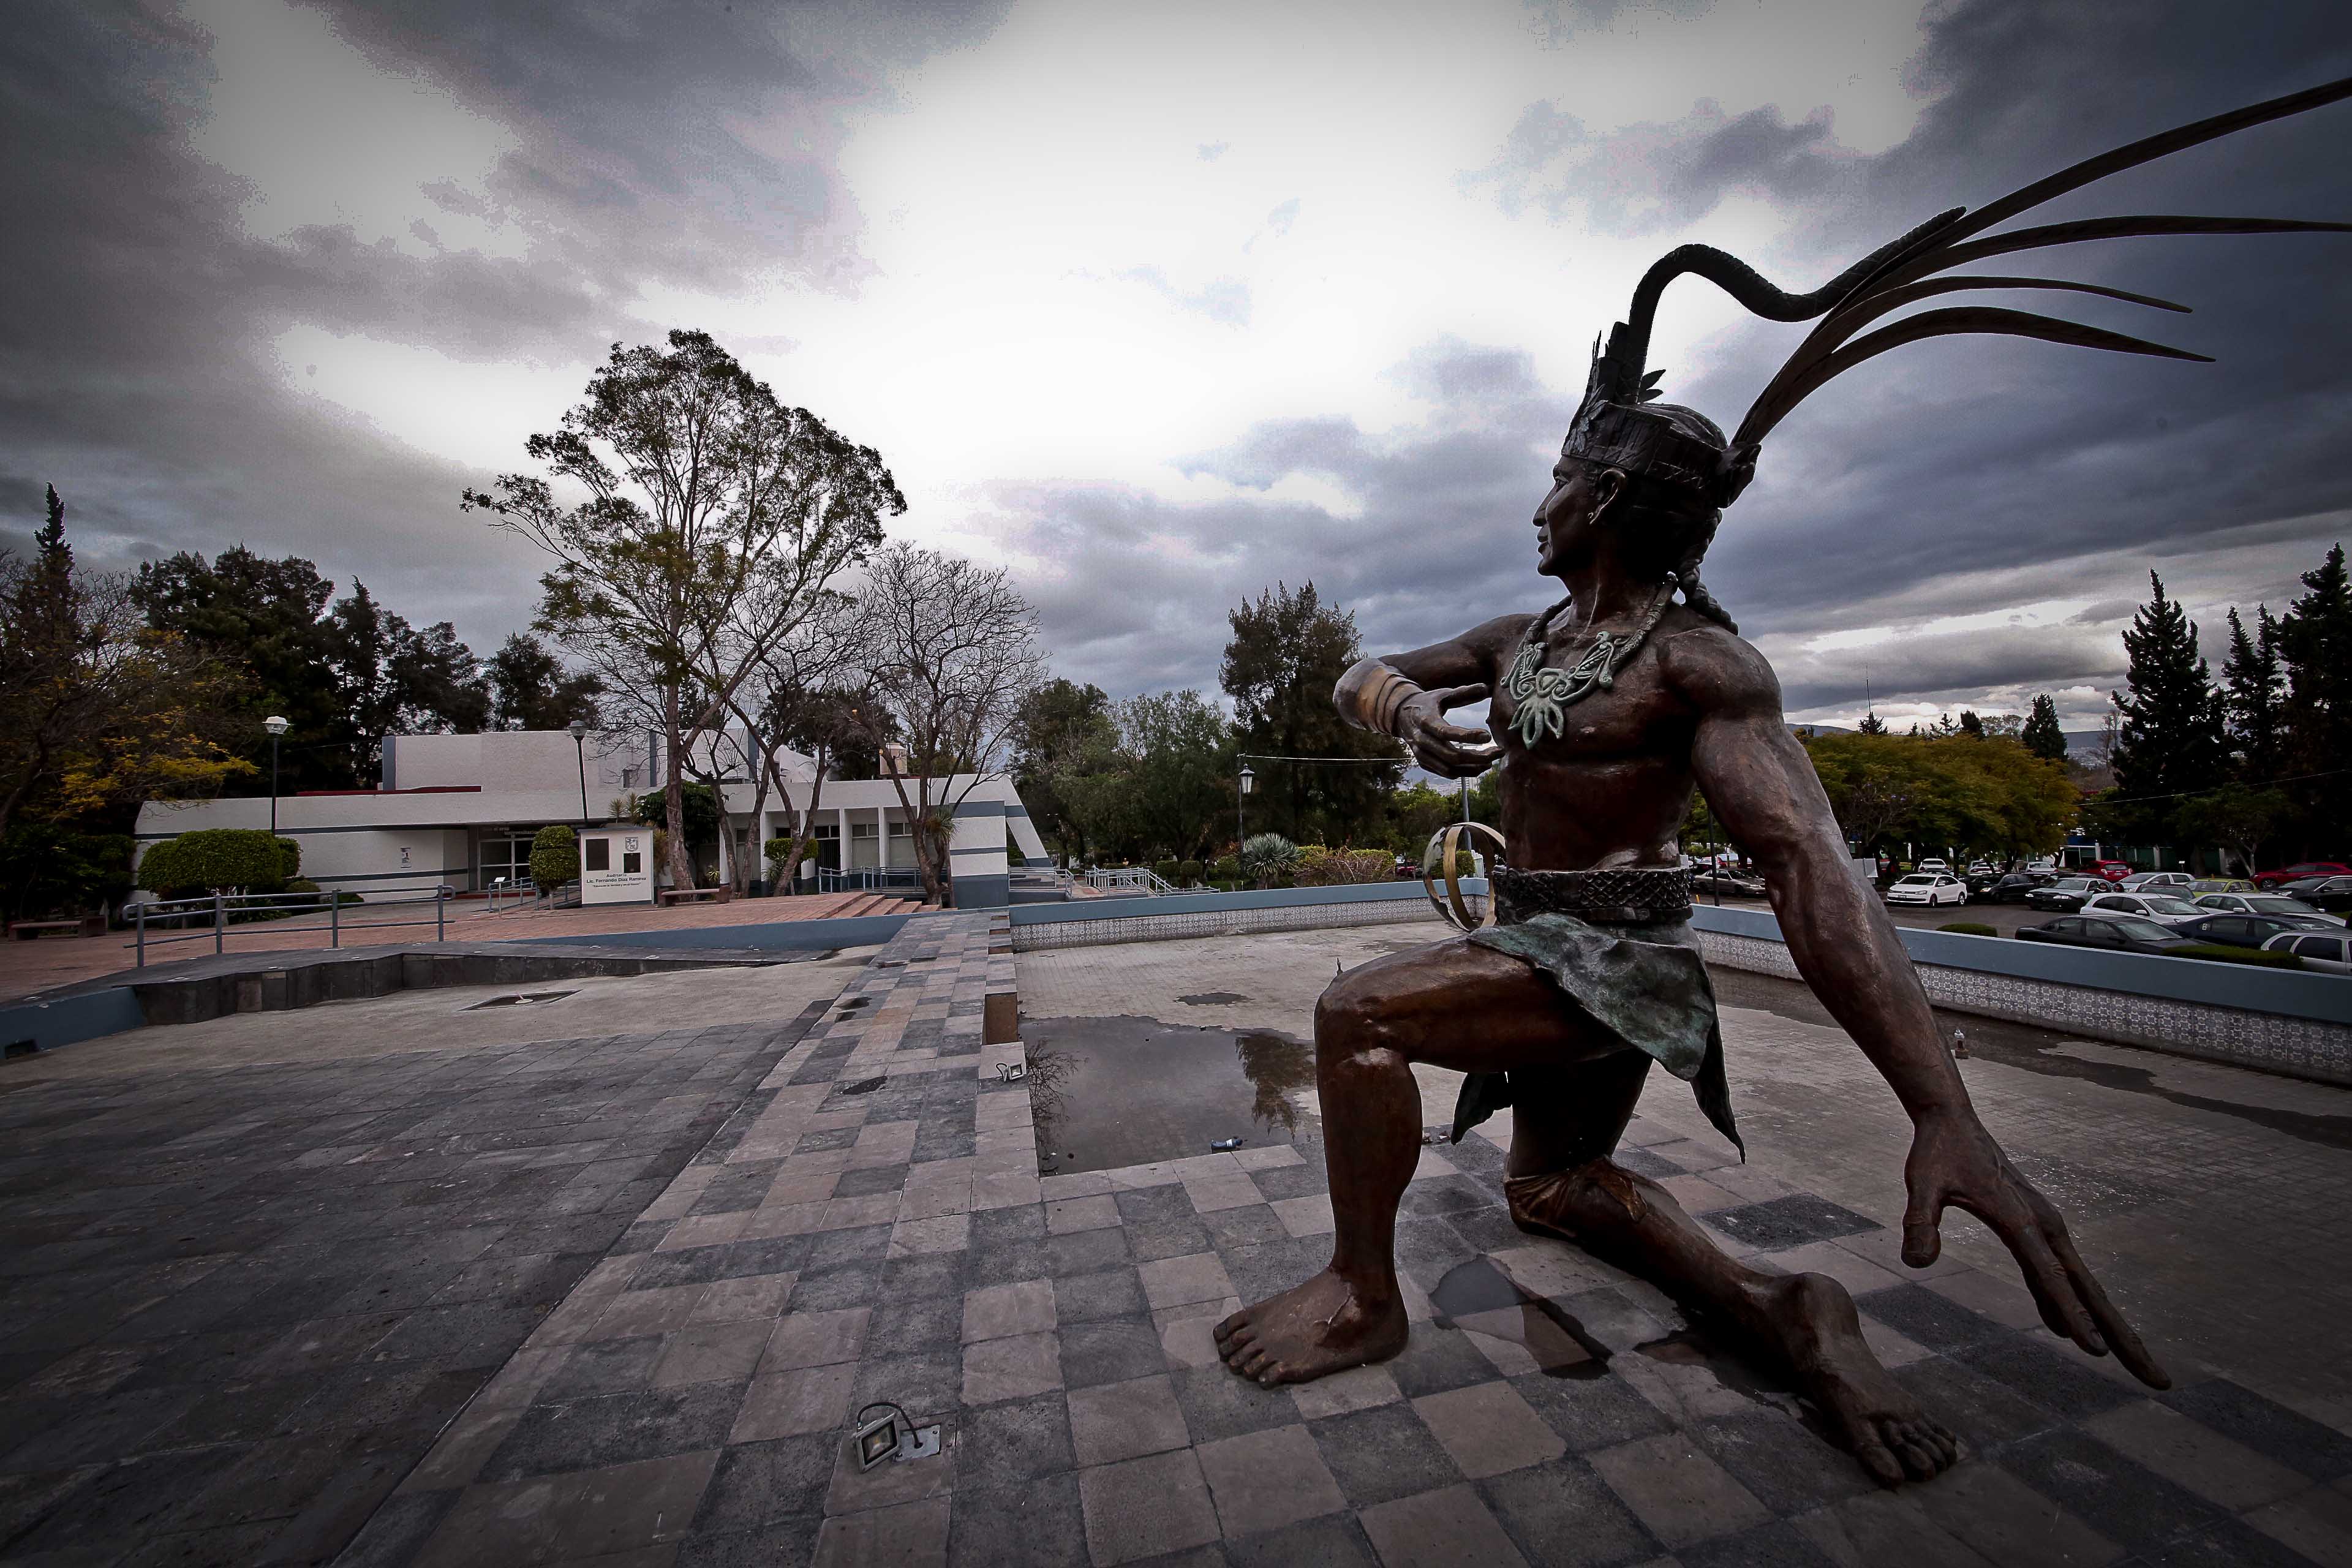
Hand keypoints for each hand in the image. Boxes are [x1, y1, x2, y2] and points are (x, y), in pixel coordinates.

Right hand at [1398, 684, 1500, 778]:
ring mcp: (1422, 754)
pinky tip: (1479, 766)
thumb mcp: (1443, 694)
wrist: (1401, 715)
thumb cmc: (1427, 703)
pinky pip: (1446, 773)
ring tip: (1491, 762)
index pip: (1446, 732)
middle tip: (1498, 751)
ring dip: (1473, 768)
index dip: (1467, 736)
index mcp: (1425, 721)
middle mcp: (1421, 740)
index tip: (1488, 735)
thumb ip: (1464, 693)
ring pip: (1450, 769)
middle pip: (1452, 756)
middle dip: (1478, 756)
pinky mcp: (1425, 762)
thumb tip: (1486, 688)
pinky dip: (1464, 772)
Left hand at [1901, 1110, 2168, 1387]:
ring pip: (2083, 1287)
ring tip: (2138, 1367)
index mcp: (2022, 1221)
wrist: (1952, 1120)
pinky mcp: (2036, 1230)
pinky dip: (2069, 1304)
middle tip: (2160, 1382)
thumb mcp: (1921, 1183)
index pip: (2051, 1278)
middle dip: (2125, 1339)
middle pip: (2091, 1293)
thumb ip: (1920, 1223)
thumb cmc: (1937, 1151)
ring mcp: (2046, 1229)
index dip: (2072, 1315)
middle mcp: (2046, 1228)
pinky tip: (2066, 1329)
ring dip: (2109, 1326)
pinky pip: (2057, 1276)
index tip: (2095, 1352)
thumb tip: (1917, 1263)